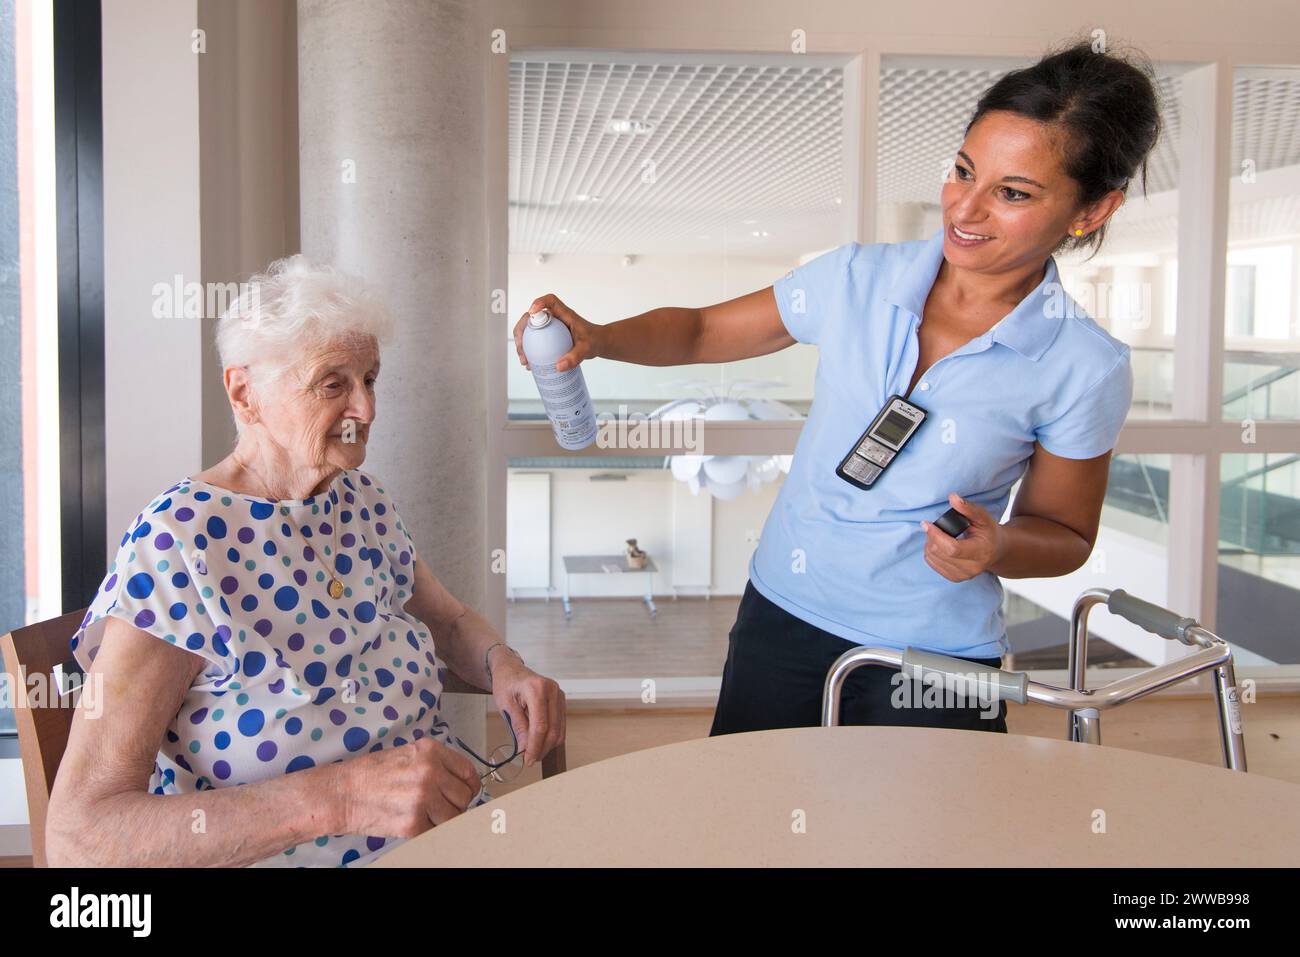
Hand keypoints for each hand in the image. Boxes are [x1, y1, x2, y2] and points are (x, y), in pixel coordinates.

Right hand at [339, 735, 481, 837]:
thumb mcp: (407, 754)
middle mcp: (430, 772)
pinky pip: (436, 831)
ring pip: (454, 817)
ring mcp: (422, 798)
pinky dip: (429, 831)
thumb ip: (435, 764)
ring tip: (427, 815)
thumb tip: (459, 782)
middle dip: (456, 804)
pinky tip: (415, 822)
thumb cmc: (371, 773)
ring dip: (444, 819)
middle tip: (441, 806)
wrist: (343, 793)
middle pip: (464, 796)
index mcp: (430, 752)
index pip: (468, 772)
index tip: (467, 792)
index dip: (470, 786)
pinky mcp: (413, 823)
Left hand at [489, 652, 565, 767]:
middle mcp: (553, 690)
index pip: (540, 726)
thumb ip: (518, 727)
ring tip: (532, 751)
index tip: (527, 760)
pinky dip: (550, 737)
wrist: (511, 670)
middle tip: (529, 760)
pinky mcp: (561, 701)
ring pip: (559, 730)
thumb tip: (525, 750)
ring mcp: (559, 695)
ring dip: (547, 745)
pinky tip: (538, 741)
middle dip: (541, 749)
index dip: (535, 746)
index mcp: (537, 688)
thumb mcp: (506, 705)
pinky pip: (560, 725)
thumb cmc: (506, 684)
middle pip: (553, 730)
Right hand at [513, 294, 601, 371]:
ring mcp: (550, 328)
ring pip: (530, 330)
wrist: (597, 344)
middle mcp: (554, 319)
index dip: (539, 303)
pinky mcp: (549, 338)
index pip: (550, 301)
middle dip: (522, 331)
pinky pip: (534, 341)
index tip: (531, 313)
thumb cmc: (594, 340)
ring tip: (524, 360)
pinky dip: (529, 352)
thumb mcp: (587, 348)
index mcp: (564, 314)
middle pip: (532, 317)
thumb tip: (559, 366)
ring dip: (522, 343)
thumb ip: (576, 356)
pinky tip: (530, 364)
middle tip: (522, 349)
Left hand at [918, 492, 1005, 581]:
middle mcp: (972, 568)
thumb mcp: (983, 517)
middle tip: (932, 526)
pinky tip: (937, 545)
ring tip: (936, 535)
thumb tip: (952, 497)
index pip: (952, 548)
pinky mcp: (955, 578)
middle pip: (940, 553)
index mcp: (981, 553)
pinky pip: (933, 564)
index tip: (926, 523)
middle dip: (931, 537)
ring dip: (929, 544)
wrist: (997, 551)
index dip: (936, 535)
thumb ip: (968, 508)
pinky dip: (931, 553)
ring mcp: (963, 576)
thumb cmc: (989, 532)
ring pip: (933, 559)